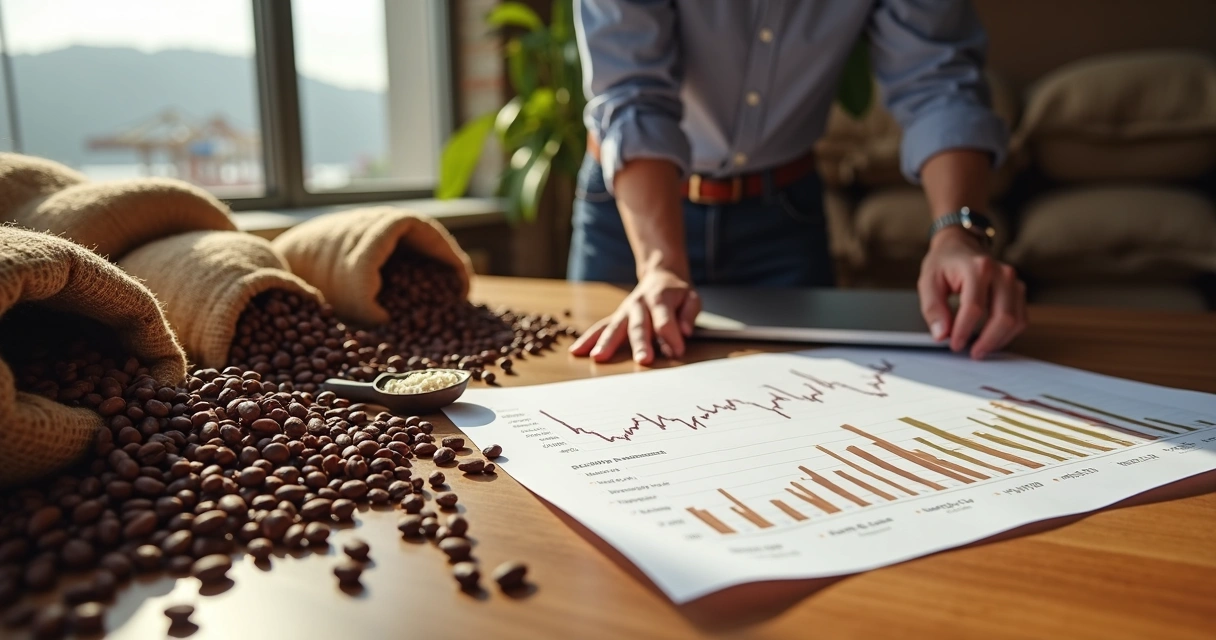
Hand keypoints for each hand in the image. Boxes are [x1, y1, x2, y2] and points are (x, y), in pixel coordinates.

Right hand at [569, 268, 700, 364]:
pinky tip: (576, 351)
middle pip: (638, 325)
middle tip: (643, 360)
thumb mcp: (691, 298)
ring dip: (607, 343)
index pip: (664, 320)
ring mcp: (624, 312)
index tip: (678, 352)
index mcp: (660, 298)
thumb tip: (685, 332)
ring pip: (614, 327)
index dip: (671, 336)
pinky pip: (599, 328)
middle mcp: (639, 304)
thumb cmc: (676, 293)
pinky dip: (587, 339)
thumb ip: (689, 314)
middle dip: (640, 343)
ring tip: (598, 357)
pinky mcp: (615, 319)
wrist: (660, 276)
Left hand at [918, 227, 1026, 358]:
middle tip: (971, 353)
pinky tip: (991, 339)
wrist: (960, 245)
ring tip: (980, 349)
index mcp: (978, 268)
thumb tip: (941, 334)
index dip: (964, 331)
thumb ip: (933, 308)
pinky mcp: (1018, 290)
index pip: (974, 308)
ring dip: (999, 340)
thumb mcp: (928, 282)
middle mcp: (1001, 273)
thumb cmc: (943, 263)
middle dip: (987, 341)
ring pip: (1016, 321)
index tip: (954, 344)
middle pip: (1003, 317)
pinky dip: (1008, 334)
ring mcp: (1013, 281)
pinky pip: (1021, 319)